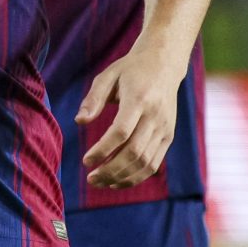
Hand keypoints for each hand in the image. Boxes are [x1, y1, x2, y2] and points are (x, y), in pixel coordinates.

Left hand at [77, 48, 182, 189]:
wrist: (164, 64)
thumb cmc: (130, 70)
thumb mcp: (108, 76)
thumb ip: (93, 99)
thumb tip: (79, 121)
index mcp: (139, 99)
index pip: (122, 131)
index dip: (103, 149)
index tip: (86, 161)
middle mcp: (155, 116)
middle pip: (134, 152)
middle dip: (111, 170)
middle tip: (90, 179)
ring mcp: (164, 128)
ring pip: (145, 162)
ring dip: (122, 177)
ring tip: (100, 182)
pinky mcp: (168, 136)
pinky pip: (154, 164)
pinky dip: (136, 177)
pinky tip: (117, 181)